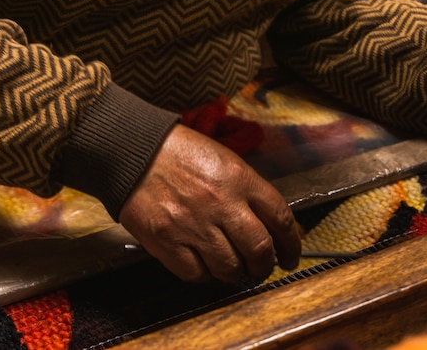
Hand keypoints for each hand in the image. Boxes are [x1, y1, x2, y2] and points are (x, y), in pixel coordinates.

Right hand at [118, 124, 300, 282]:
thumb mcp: (226, 162)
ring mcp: (194, 224)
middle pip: (260, 250)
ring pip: (230, 268)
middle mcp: (222, 204)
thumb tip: (270, 227)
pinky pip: (196, 274)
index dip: (292, 244)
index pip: (281, 218)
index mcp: (241, 179)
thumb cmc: (181, 155)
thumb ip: (249, 193)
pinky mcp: (167, 241)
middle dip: (266, 266)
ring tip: (233, 269)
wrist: (134, 152)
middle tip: (262, 268)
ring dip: (236, 274)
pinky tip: (204, 266)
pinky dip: (205, 275)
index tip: (290, 255)